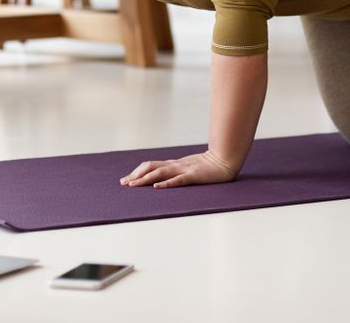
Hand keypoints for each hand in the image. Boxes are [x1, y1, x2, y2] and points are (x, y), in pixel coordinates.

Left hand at [119, 150, 237, 189]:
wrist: (225, 160)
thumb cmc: (208, 166)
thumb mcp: (189, 168)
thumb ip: (177, 171)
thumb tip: (163, 178)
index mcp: (174, 164)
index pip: (151, 165)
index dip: (137, 172)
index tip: (126, 180)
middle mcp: (176, 165)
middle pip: (151, 167)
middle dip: (136, 176)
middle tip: (123, 184)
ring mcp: (184, 169)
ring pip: (160, 173)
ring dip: (145, 179)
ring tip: (133, 185)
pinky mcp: (193, 175)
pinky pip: (178, 180)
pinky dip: (166, 184)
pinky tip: (156, 188)